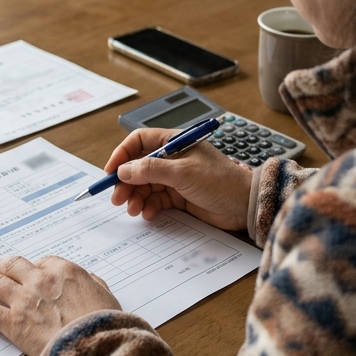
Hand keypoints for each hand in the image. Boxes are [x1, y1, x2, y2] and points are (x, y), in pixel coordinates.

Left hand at [0, 255, 120, 355]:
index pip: (43, 262)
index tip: (29, 272)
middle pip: (13, 266)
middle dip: (1, 266)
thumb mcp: (107, 298)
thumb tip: (93, 280)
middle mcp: (41, 280)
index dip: (33, 267)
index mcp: (65, 271)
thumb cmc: (105, 325)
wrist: (94, 347)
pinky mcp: (12, 323)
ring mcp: (24, 300)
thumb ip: (97, 285)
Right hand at [105, 128, 252, 229]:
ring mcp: (175, 178)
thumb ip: (152, 170)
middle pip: (138, 166)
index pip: (139, 142)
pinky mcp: (179, 196)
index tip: (111, 172)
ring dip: (136, 196)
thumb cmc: (220, 181)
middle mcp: (172, 158)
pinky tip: (147, 213)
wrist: (245, 205)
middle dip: (126, 182)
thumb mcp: (183, 172)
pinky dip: (148, 206)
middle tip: (117, 198)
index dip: (122, 155)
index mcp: (174, 142)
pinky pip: (156, 200)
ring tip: (133, 209)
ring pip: (145, 185)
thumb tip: (124, 170)